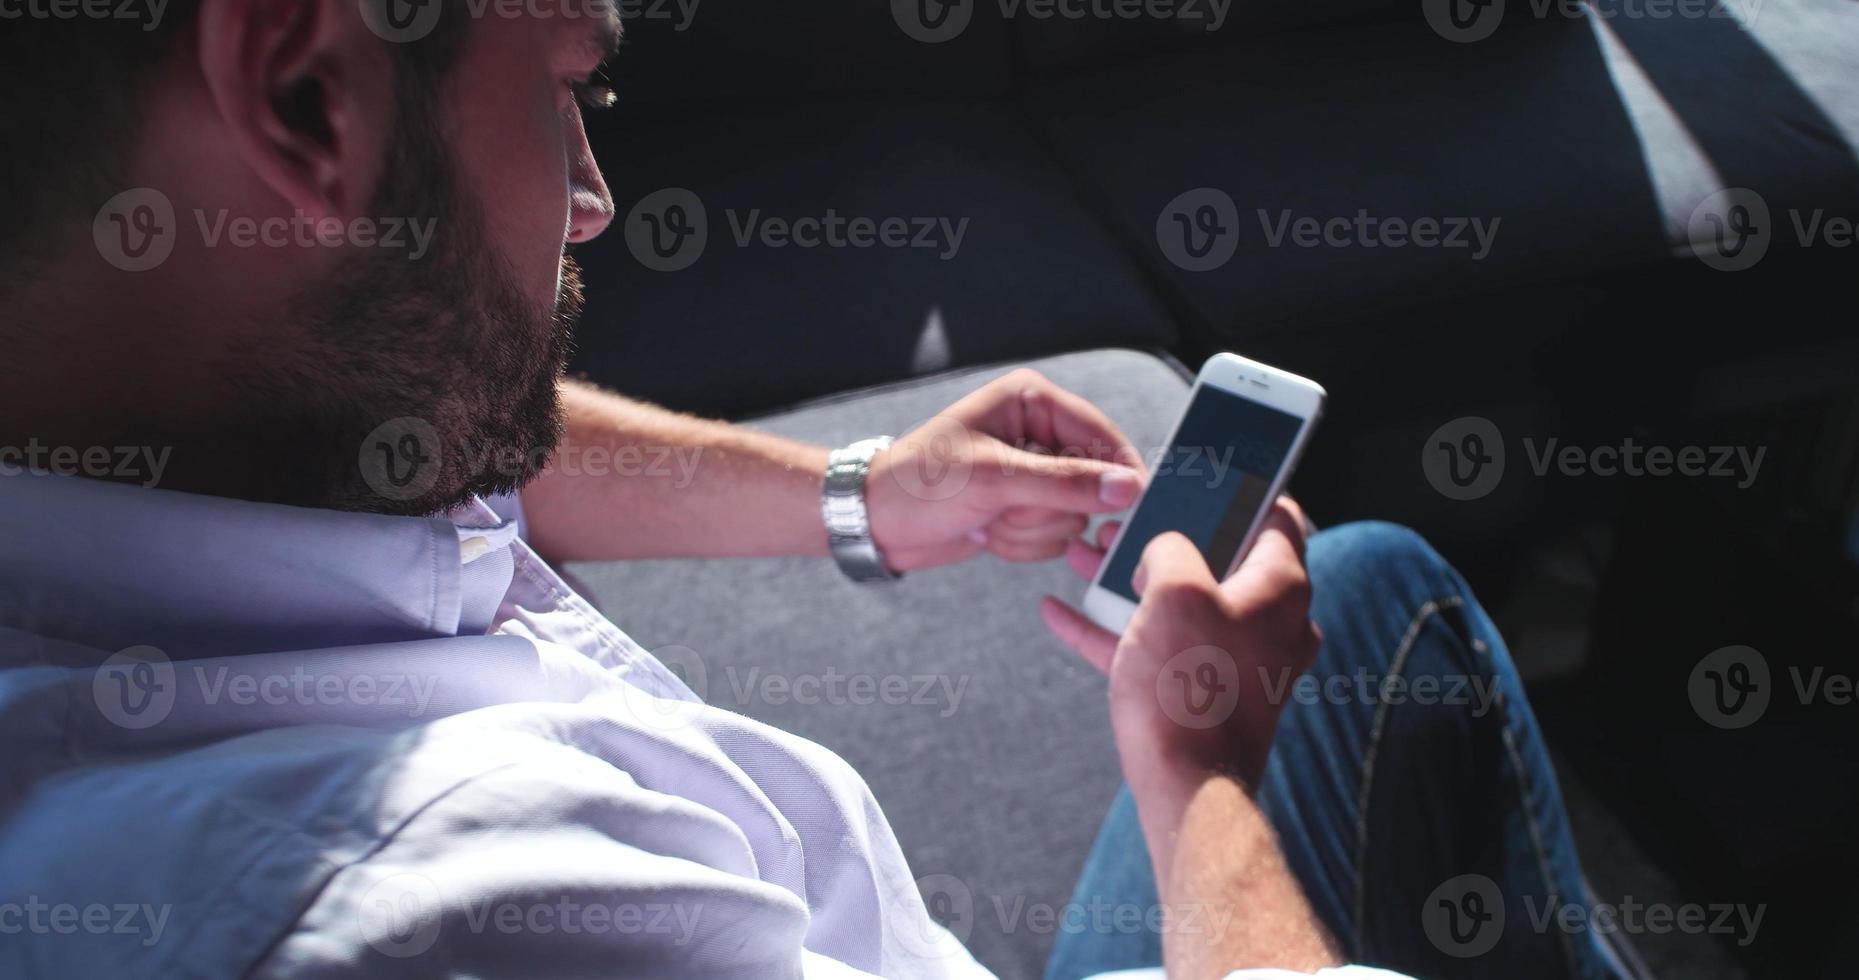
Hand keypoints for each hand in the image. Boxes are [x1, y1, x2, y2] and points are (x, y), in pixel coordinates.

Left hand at [864, 369, 1146, 571]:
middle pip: (1092, 483)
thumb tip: (1127, 487)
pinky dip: (1022, 544)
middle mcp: (1039, 433)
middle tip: (1004, 508)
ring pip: (1074, 517)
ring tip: (988, 519)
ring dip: (1031, 530)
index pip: (1101, 434)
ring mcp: (1033, 474)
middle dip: (1047, 509)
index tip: (1123, 505)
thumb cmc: (920, 484)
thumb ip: (1063, 483)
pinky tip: (987, 533)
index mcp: (1031, 401)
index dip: (1116, 471)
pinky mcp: (1024, 507)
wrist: (876, 522)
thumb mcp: (992, 479)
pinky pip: (1054, 536)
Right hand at [1038, 500, 1319, 864]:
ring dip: (1128, 579)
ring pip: (1180, 603)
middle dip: (1163, 537)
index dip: (1243, 490)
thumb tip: (1164, 550)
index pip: (1278, 517)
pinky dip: (1114, 629)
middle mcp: (1270, 622)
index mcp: (1280, 586)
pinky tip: (1060, 613)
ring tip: (1083, 556)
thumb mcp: (1173, 591)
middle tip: (1126, 519)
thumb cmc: (1189, 686)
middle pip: (1217, 560)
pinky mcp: (1205, 693)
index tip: (1209, 476)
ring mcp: (1238, 660)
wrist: (1186, 788)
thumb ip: (1169, 549)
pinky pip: (1157, 648)